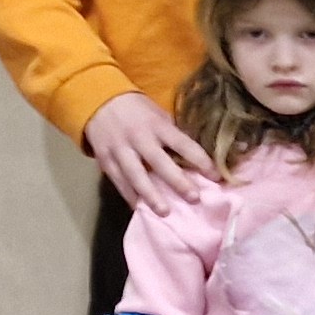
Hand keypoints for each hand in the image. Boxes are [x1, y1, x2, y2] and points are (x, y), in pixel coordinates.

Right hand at [85, 91, 219, 213]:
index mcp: (157, 125)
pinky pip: (118, 181)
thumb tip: (196, 160)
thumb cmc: (138, 111)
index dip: (199, 159)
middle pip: (159, 161)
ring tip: (164, 212)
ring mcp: (120, 150)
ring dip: (150, 195)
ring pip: (136, 175)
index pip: (182, 143)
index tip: (216, 176)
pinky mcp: (105, 160)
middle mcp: (139, 138)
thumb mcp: (159, 115)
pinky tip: (139, 209)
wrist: (98, 101)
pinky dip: (129, 196)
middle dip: (177, 181)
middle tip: (194, 198)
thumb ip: (173, 135)